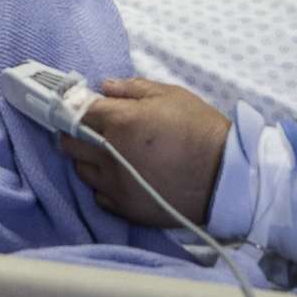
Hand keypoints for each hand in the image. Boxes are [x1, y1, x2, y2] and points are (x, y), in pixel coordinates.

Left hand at [62, 78, 230, 228]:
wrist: (226, 176)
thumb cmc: (200, 129)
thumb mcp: (170, 96)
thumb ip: (133, 88)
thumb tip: (106, 87)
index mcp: (119, 122)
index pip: (76, 111)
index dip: (76, 106)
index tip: (81, 106)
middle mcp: (109, 155)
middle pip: (70, 142)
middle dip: (76, 131)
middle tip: (94, 129)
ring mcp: (116, 185)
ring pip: (82, 170)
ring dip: (89, 159)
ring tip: (110, 154)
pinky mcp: (126, 209)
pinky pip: (100, 196)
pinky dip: (104, 185)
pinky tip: (121, 177)